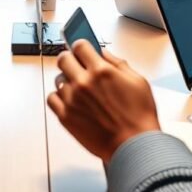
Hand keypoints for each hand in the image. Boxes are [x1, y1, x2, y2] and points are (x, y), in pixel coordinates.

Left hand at [47, 40, 160, 163]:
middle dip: (71, 60)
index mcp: (101, 70)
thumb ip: (118, 63)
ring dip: (67, 81)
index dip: (81, 47)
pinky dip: (59, 97)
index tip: (82, 51)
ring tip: (80, 90)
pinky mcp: (65, 117)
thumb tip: (104, 53)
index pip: (79, 45)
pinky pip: (51, 98)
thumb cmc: (139, 117)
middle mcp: (84, 82)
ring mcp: (72, 100)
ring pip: (57, 79)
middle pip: (63, 59)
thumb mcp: (137, 81)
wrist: (134, 145)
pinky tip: (70, 100)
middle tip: (77, 66)